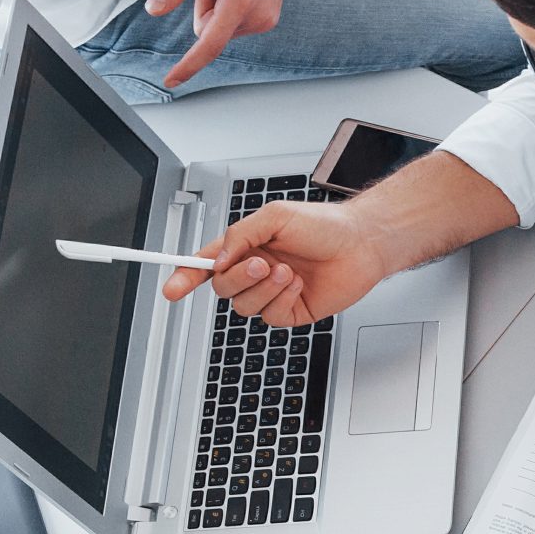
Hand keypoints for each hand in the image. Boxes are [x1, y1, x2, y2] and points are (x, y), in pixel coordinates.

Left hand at [147, 0, 295, 89]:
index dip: (188, 64)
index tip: (172, 80)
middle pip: (208, 31)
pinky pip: (234, 23)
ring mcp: (266, 19)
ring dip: (217, 5)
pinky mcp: (268, 18)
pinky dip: (229, 6)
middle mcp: (258, 16)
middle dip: (205, 7)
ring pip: (220, 28)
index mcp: (240, 1)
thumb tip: (154, 10)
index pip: (208, 43)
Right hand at [160, 195, 390, 326]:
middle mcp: (255, 272)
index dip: (185, 276)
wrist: (362, 243)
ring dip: (263, 288)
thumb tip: (216, 261)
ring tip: (288, 270)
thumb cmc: (324, 224)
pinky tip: (298, 284)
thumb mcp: (274, 217)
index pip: (206, 265)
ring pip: (244, 306)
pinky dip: (282, 299)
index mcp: (245, 247)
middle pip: (222, 288)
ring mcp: (273, 293)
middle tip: (262, 262)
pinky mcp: (292, 311)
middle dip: (238, 277)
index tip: (172, 288)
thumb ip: (239, 236)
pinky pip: (271, 316)